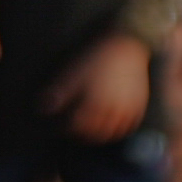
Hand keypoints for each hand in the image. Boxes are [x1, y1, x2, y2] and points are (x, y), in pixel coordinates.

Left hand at [46, 29, 156, 143]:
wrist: (125, 45)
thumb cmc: (96, 57)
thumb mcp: (74, 73)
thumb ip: (59, 92)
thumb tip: (43, 108)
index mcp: (95, 103)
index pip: (78, 126)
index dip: (67, 128)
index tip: (60, 127)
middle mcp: (112, 110)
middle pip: (95, 134)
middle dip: (82, 135)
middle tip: (74, 131)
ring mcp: (127, 110)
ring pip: (113, 133)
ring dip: (100, 136)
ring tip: (90, 131)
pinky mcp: (138, 107)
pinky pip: (129, 127)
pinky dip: (118, 131)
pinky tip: (110, 126)